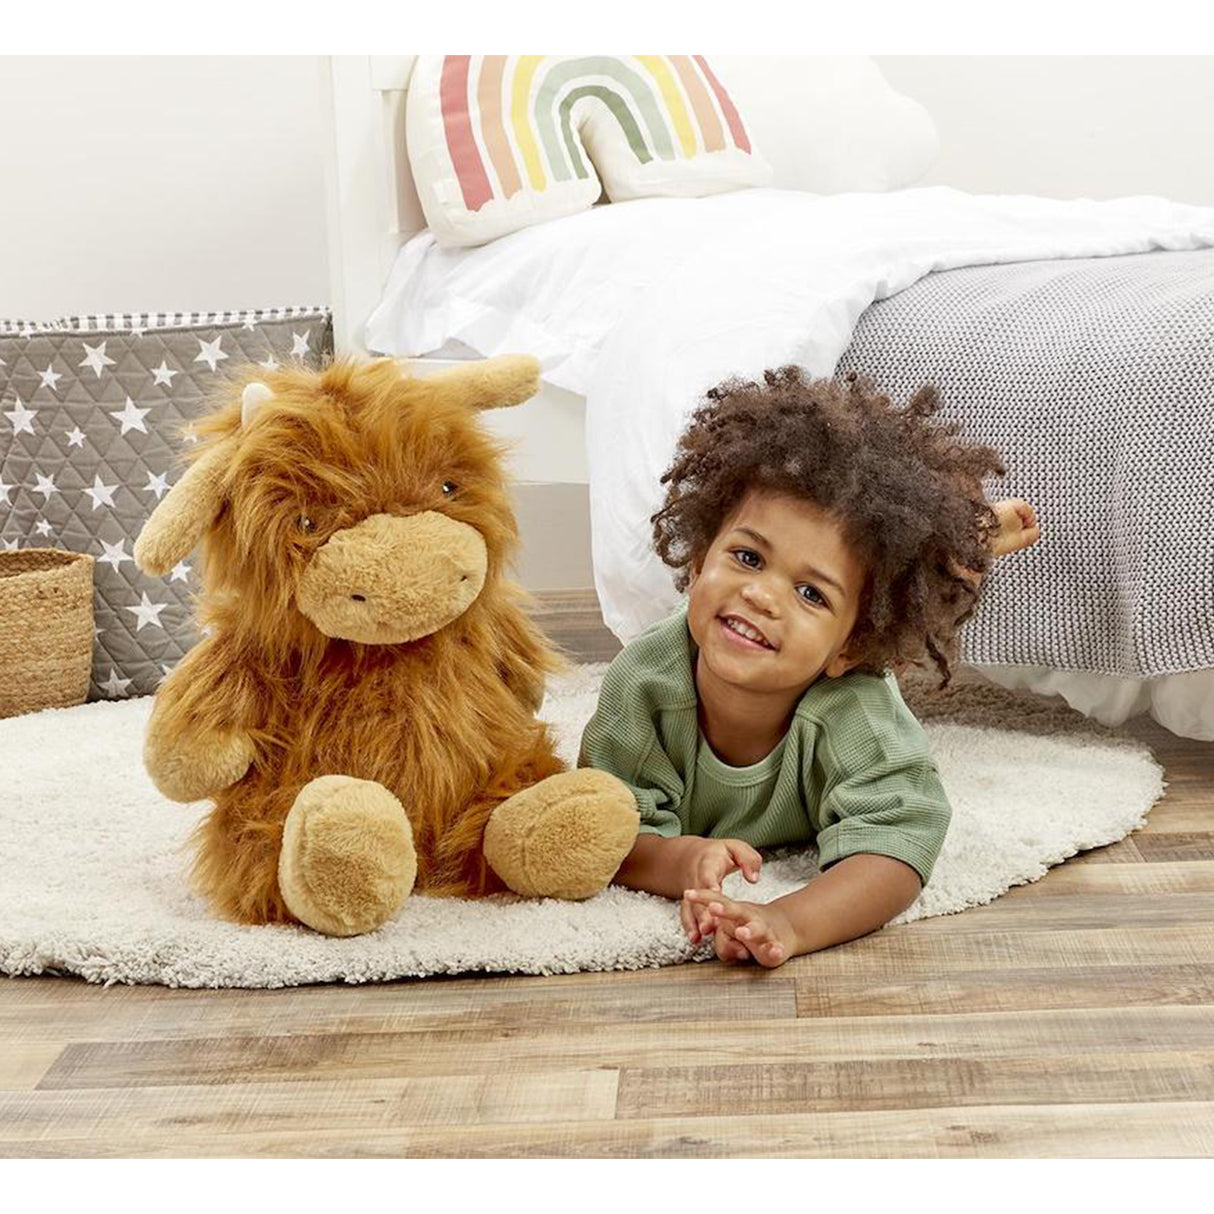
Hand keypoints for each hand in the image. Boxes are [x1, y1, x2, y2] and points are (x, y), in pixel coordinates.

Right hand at [676, 837, 761, 943]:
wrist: (694, 856)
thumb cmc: (720, 853)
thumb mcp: (736, 848)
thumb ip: (748, 860)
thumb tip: (753, 878)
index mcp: (709, 863)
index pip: (709, 874)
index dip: (710, 885)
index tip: (715, 894)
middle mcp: (697, 878)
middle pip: (698, 896)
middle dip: (702, 912)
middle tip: (708, 927)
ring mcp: (692, 891)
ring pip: (690, 907)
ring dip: (695, 922)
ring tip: (700, 936)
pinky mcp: (690, 902)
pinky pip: (687, 913)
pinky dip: (689, 926)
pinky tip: (694, 938)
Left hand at [682, 889, 798, 968]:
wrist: (783, 927)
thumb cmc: (747, 927)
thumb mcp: (730, 929)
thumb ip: (721, 938)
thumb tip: (717, 938)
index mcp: (734, 911)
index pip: (716, 901)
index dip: (702, 897)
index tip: (687, 894)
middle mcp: (748, 917)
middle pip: (735, 912)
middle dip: (724, 910)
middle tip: (713, 908)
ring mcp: (763, 930)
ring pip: (757, 930)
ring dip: (749, 931)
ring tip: (742, 933)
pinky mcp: (775, 946)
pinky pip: (775, 948)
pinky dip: (775, 950)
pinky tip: (775, 951)